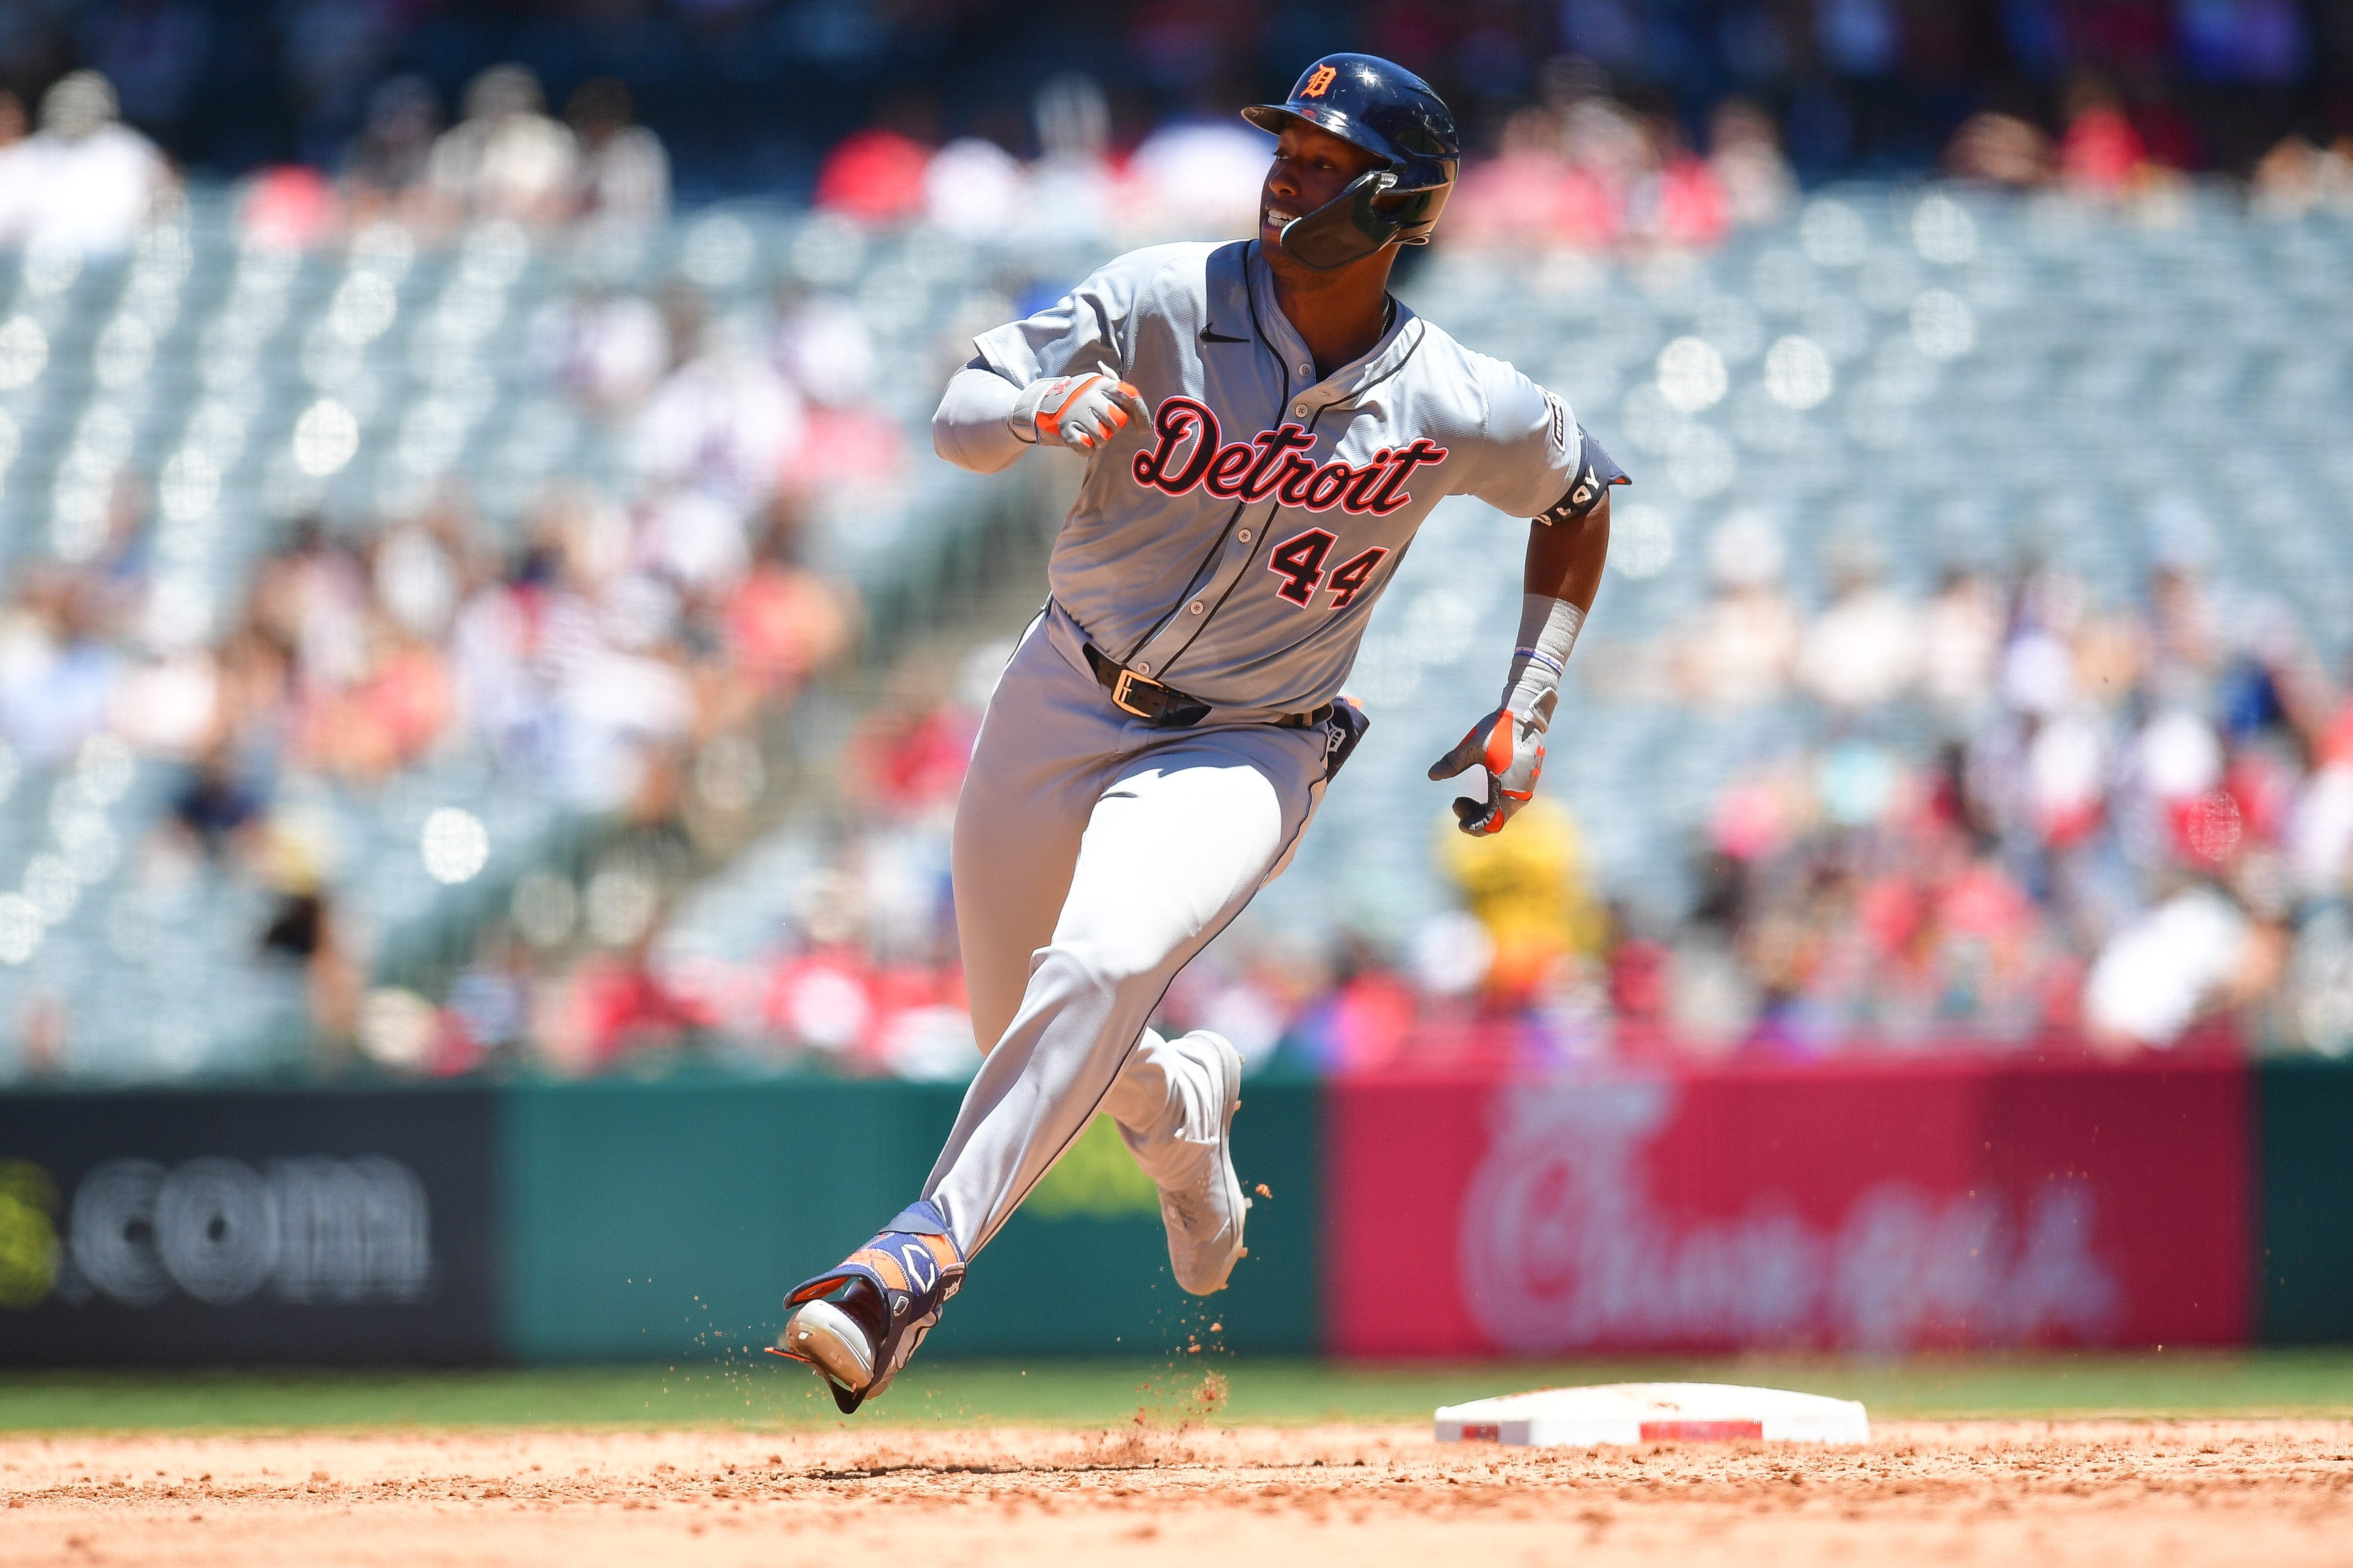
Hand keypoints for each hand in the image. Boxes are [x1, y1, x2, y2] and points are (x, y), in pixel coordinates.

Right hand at [1010, 362, 1148, 450]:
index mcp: (1101, 384)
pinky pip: (1086, 448)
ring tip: (1089, 431)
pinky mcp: (1065, 430)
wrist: (1040, 404)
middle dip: (1113, 429)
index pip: (1130, 397)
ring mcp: (1076, 413)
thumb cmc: (1075, 396)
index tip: (1144, 430)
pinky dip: (1085, 449)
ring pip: (1103, 438)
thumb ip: (1109, 379)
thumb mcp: (1092, 383)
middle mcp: (1090, 396)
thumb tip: (1108, 367)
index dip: (1141, 415)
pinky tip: (1080, 440)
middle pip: (1118, 422)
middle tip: (1103, 426)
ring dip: (1099, 440)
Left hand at [1428, 700, 1548, 836]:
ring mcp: (1525, 787)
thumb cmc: (1498, 730)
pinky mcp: (1525, 780)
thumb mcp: (1471, 748)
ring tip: (1462, 799)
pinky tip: (1480, 788)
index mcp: (1507, 790)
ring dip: (1482, 809)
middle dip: (1474, 817)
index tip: (1459, 822)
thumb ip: (1451, 763)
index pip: (1491, 823)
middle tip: (1456, 803)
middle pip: (1496, 820)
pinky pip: (1508, 800)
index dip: (1474, 827)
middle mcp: (1520, 793)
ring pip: (1502, 811)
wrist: (1524, 713)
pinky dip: (1493, 800)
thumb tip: (1432, 775)